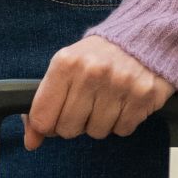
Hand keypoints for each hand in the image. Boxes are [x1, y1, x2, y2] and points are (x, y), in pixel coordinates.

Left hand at [24, 34, 176, 146]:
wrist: (145, 36)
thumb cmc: (100, 56)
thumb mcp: (67, 67)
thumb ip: (45, 101)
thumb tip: (31, 141)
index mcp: (66, 63)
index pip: (42, 117)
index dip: (46, 126)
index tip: (54, 120)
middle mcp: (90, 73)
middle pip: (68, 129)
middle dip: (75, 124)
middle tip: (86, 105)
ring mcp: (118, 85)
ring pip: (96, 132)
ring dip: (101, 122)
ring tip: (108, 99)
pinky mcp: (142, 96)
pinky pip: (122, 130)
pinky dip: (122, 121)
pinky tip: (125, 101)